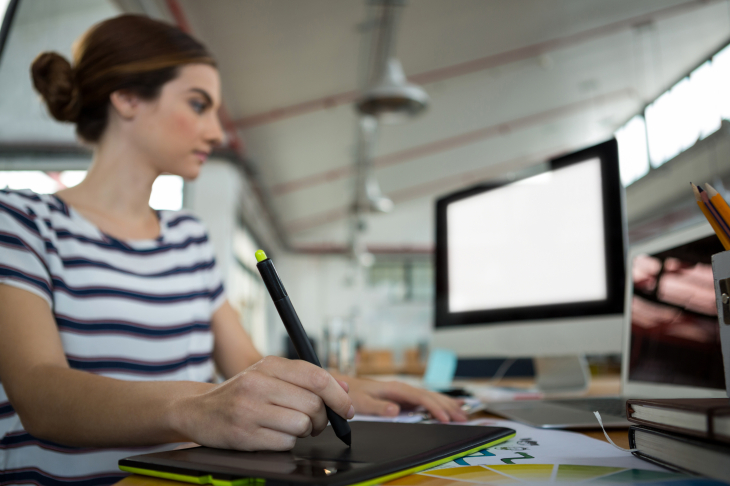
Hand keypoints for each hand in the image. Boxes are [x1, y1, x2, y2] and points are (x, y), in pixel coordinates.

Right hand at [172, 356, 353, 450]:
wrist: (198, 410)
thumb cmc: (241, 393)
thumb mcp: (270, 375)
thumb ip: (306, 378)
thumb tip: (344, 388)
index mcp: (269, 364)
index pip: (317, 378)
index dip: (339, 396)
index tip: (347, 409)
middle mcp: (258, 383)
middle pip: (313, 404)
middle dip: (322, 418)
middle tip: (315, 422)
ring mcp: (250, 409)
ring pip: (302, 425)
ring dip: (304, 431)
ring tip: (290, 427)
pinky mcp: (244, 434)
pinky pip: (285, 443)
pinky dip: (286, 442)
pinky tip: (273, 435)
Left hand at [341, 376, 467, 422]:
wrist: (345, 386)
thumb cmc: (353, 393)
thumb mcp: (362, 402)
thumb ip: (379, 407)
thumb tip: (396, 410)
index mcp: (396, 388)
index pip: (421, 398)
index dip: (434, 408)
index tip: (445, 418)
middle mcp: (403, 388)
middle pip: (430, 396)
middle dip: (448, 407)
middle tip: (463, 419)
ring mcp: (405, 392)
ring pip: (431, 396)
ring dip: (447, 405)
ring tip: (463, 414)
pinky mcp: (404, 397)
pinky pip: (426, 399)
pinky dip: (440, 402)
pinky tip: (450, 405)